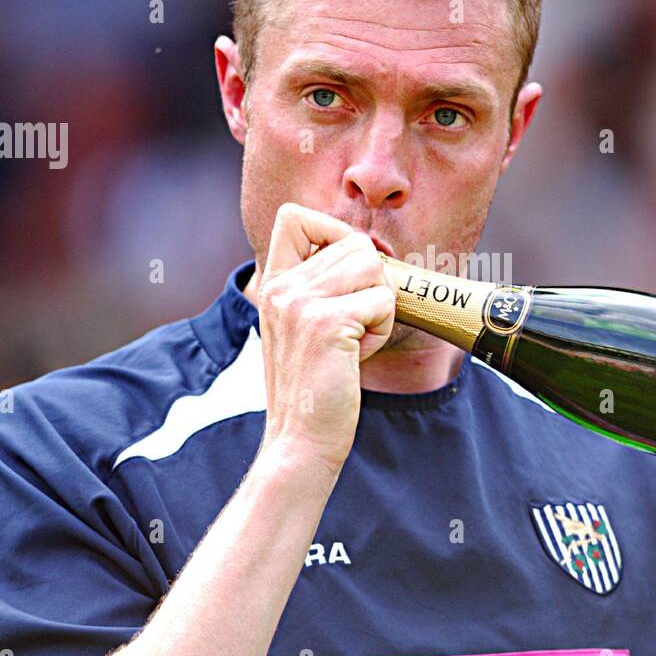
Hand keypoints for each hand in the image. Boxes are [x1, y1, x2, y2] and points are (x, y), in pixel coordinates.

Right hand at [254, 203, 394, 480]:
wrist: (301, 438)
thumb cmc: (314, 386)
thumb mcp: (300, 326)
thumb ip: (317, 286)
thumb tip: (364, 253)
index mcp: (273, 283)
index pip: (294, 216)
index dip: (332, 232)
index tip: (344, 271)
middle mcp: (282, 286)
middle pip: (356, 243)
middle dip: (370, 284)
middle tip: (354, 326)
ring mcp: (302, 303)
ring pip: (374, 267)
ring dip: (379, 305)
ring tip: (355, 340)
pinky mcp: (328, 323)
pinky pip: (383, 300)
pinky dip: (382, 328)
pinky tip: (358, 355)